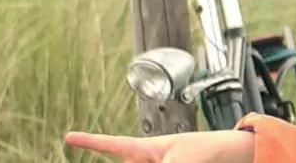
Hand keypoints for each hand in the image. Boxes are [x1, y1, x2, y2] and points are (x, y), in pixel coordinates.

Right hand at [64, 130, 255, 162]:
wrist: (227, 156)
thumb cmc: (203, 151)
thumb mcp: (178, 161)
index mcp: (144, 149)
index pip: (112, 144)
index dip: (89, 141)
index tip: (68, 136)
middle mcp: (144, 162)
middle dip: (122, 158)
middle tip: (159, 159)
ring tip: (176, 160)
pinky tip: (174, 162)